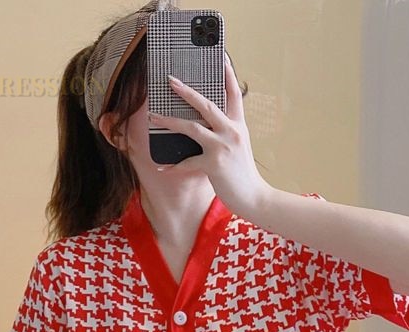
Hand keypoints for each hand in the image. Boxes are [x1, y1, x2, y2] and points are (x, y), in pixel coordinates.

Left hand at [148, 57, 271, 218]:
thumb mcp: (239, 148)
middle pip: (207, 104)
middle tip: (170, 81)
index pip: (234, 94)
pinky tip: (162, 167)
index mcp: (239, 126)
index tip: (220, 57)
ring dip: (169, 121)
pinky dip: (173, 165)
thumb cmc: (244, 174)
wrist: (254, 197)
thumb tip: (206, 125)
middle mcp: (232, 132)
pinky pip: (187, 162)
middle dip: (186, 91)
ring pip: (191, 127)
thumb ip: (226, 133)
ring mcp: (223, 147)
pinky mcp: (214, 164)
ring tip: (153, 116)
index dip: (227, 74)